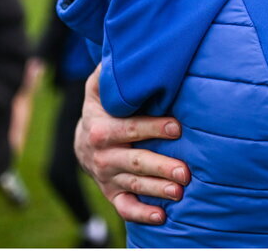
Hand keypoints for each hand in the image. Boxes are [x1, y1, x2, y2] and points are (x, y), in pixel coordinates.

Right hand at [75, 67, 190, 223]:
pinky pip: (124, 207)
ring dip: (156, 190)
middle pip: (134, 161)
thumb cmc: (103, 106)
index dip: (152, 127)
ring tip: (179, 191)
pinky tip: (161, 217)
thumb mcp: (99, 86)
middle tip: (184, 171)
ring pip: (133, 184)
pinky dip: (141, 214)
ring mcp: (106, 176)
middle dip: (159, 166)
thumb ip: (111, 72)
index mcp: (101, 127)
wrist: (83, 138)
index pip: (129, 128)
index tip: (177, 127)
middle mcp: (102, 155)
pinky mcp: (112, 193)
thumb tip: (124, 50)